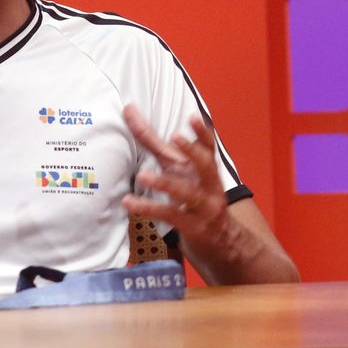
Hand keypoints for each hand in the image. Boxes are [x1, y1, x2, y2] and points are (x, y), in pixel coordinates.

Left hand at [121, 104, 227, 236]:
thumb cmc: (192, 194)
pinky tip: (129, 203)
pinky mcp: (193, 226)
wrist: (219, 238)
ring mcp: (204, 206)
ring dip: (166, 183)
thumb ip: (152, 140)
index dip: (203, 132)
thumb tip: (128, 109)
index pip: (209, 147)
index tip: (193, 117)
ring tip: (143, 175)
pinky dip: (148, 209)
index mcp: (206, 168)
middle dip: (193, 151)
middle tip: (175, 137)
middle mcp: (209, 184)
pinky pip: (170, 215)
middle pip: (206, 165)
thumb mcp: (174, 167)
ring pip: (188, 193)